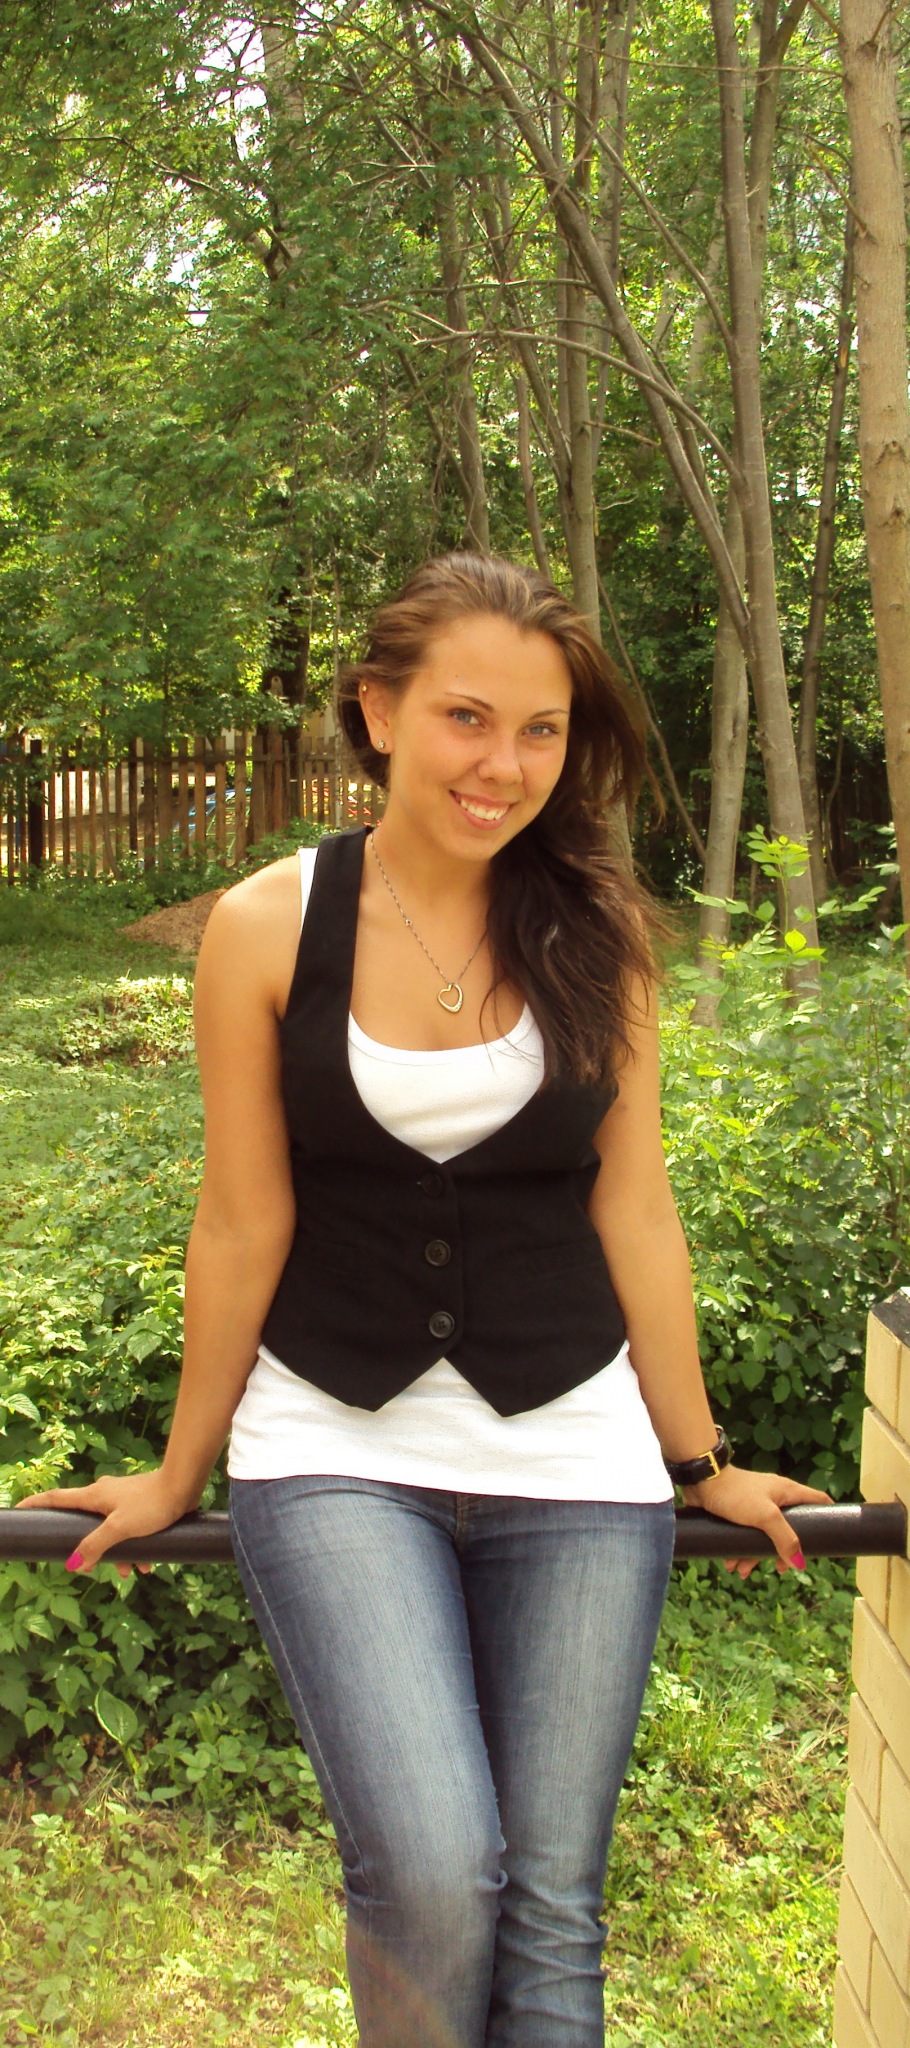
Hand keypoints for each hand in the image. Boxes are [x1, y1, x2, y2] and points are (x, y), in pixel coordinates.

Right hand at [14, 1470, 197, 1579]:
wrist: (184, 1485)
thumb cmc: (152, 1503)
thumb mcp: (119, 1528)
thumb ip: (96, 1546)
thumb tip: (74, 1565)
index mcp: (93, 1496)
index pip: (56, 1499)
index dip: (35, 1505)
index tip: (19, 1510)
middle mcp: (104, 1495)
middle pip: (84, 1525)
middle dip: (90, 1550)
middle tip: (95, 1569)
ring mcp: (122, 1501)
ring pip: (109, 1532)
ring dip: (118, 1554)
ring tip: (133, 1571)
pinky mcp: (139, 1507)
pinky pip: (128, 1531)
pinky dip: (134, 1548)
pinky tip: (148, 1564)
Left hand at [681, 1462, 832, 1579]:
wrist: (701, 1481)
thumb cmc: (736, 1493)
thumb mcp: (765, 1516)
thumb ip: (784, 1538)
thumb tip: (800, 1563)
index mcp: (788, 1492)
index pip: (819, 1501)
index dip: (828, 1517)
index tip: (829, 1539)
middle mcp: (775, 1498)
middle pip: (790, 1528)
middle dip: (782, 1551)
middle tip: (779, 1569)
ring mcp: (756, 1505)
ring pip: (764, 1535)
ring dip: (754, 1556)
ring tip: (742, 1571)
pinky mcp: (738, 1512)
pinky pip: (745, 1536)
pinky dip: (740, 1550)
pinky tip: (731, 1564)